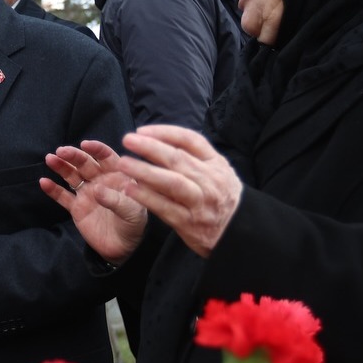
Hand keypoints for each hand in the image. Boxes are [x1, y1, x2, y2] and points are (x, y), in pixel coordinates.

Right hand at [41, 140, 146, 263]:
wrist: (123, 248)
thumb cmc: (134, 225)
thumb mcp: (133, 212)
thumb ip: (116, 200)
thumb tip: (97, 189)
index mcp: (117, 176)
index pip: (106, 157)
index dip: (96, 149)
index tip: (85, 144)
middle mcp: (100, 180)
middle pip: (85, 163)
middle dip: (73, 156)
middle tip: (61, 151)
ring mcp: (87, 193)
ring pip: (72, 176)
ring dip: (61, 166)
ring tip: (50, 159)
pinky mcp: (76, 208)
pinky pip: (63, 197)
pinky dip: (53, 189)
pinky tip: (43, 182)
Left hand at [115, 125, 243, 257]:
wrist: (239, 232)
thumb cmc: (222, 197)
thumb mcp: (219, 172)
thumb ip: (196, 157)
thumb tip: (161, 140)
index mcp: (216, 164)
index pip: (190, 140)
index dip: (165, 133)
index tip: (142, 130)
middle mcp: (209, 180)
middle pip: (178, 159)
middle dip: (150, 147)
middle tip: (128, 139)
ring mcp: (199, 202)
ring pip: (171, 183)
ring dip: (144, 171)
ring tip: (123, 164)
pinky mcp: (189, 223)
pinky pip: (165, 207)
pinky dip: (146, 197)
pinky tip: (129, 190)